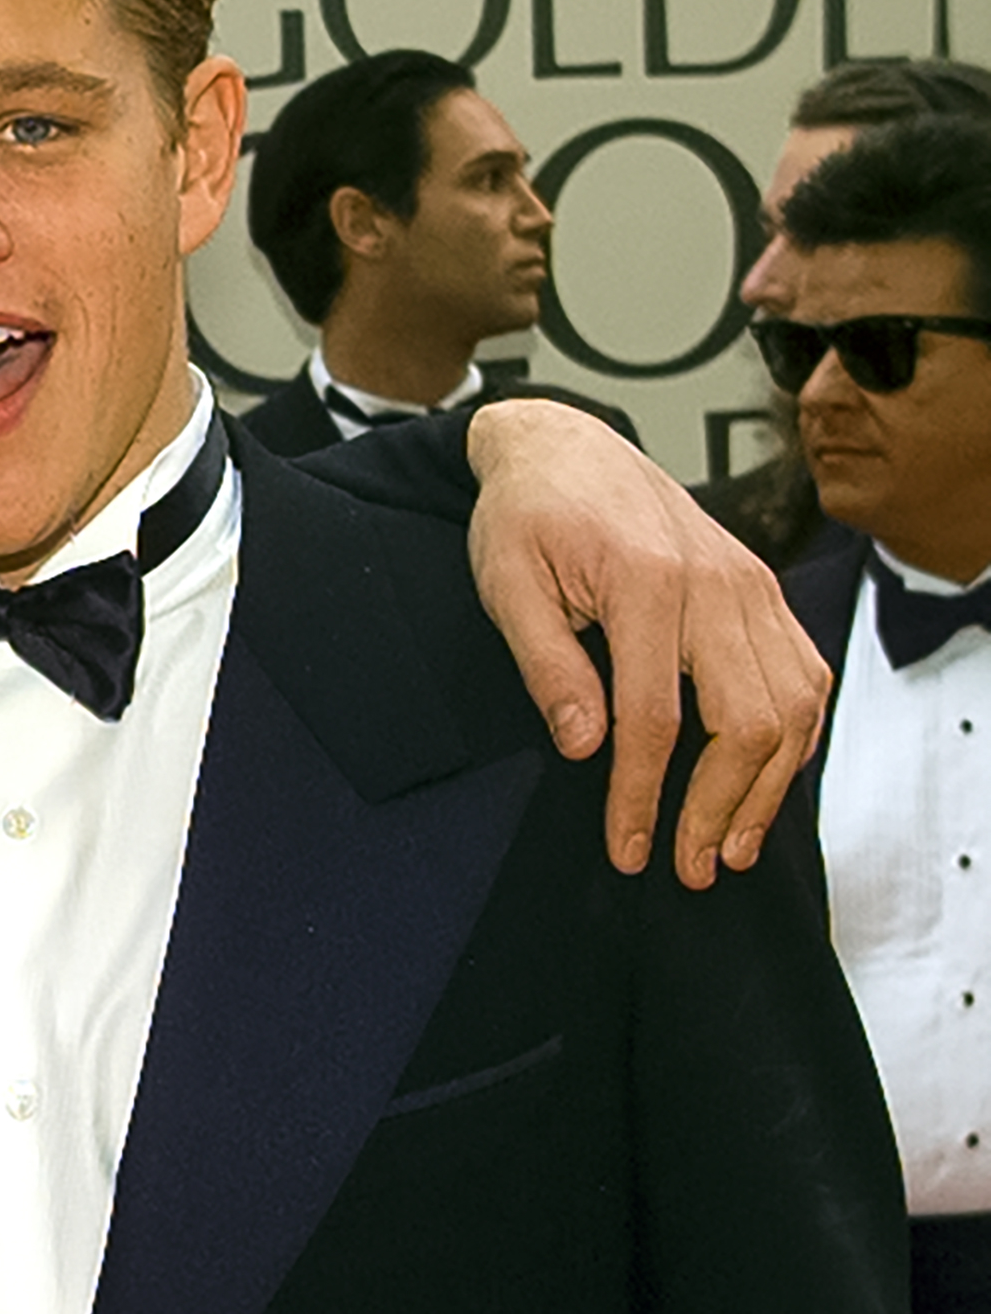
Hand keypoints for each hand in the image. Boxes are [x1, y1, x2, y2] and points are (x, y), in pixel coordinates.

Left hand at [464, 401, 826, 888]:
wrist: (565, 446)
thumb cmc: (527, 515)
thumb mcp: (508, 586)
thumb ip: (547, 666)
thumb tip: (584, 746)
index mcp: (645, 584)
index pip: (653, 721)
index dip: (642, 798)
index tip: (629, 852)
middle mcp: (716, 585)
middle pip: (746, 722)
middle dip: (720, 808)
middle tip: (689, 868)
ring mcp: (750, 586)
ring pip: (794, 705)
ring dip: (770, 786)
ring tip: (732, 845)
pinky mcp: (762, 590)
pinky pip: (805, 673)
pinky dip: (796, 736)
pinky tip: (766, 781)